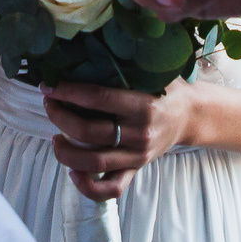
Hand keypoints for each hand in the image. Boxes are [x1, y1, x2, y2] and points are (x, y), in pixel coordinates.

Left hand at [44, 80, 194, 200]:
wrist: (190, 116)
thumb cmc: (165, 89)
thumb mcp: (151, 72)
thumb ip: (124, 66)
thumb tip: (82, 53)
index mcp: (143, 106)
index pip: (97, 98)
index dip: (68, 92)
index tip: (49, 86)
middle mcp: (139, 134)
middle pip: (88, 132)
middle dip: (60, 117)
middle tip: (50, 105)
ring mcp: (137, 156)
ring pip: (93, 162)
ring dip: (65, 152)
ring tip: (55, 137)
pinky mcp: (135, 170)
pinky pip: (110, 189)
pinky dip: (87, 186)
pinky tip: (72, 172)